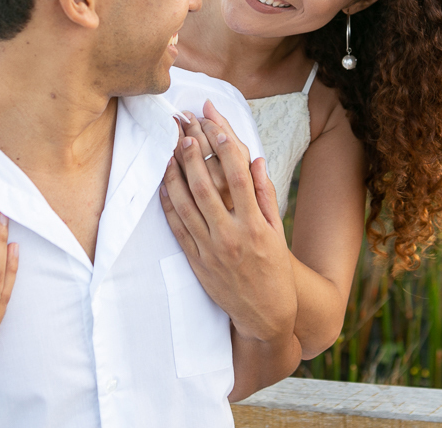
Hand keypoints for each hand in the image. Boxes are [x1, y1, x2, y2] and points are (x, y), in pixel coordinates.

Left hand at [159, 100, 296, 342]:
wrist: (264, 315)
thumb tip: (256, 161)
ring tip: (169, 149)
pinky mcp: (196, 261)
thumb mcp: (277, 233)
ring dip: (175, 173)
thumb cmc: (274, 270)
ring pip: (185, 204)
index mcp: (255, 226)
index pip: (237, 177)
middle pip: (205, 185)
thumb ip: (266, 195)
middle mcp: (231, 236)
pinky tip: (164, 183)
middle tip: (183, 128)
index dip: (225, 148)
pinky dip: (168, 203)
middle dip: (193, 153)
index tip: (215, 125)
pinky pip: (177, 227)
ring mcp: (210, 250)